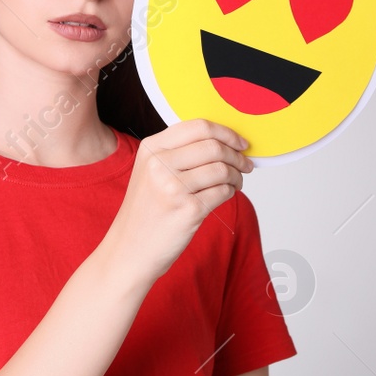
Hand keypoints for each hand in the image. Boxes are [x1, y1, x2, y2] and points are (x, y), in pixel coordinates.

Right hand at [101, 118, 252, 286]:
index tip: (240, 142)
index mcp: (151, 148)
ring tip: (236, 182)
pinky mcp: (189, 210)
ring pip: (222, 169)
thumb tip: (223, 140)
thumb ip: (179, 151)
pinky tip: (226, 195)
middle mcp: (160, 164)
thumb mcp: (151, 171)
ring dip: (237, 175)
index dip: (226, 133)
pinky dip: (231, 192)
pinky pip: (223, 192)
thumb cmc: (146, 211)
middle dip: (237, 155)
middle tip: (245, 164)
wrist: (130, 249)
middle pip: (214, 146)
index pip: (198, 126)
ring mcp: (173, 187)